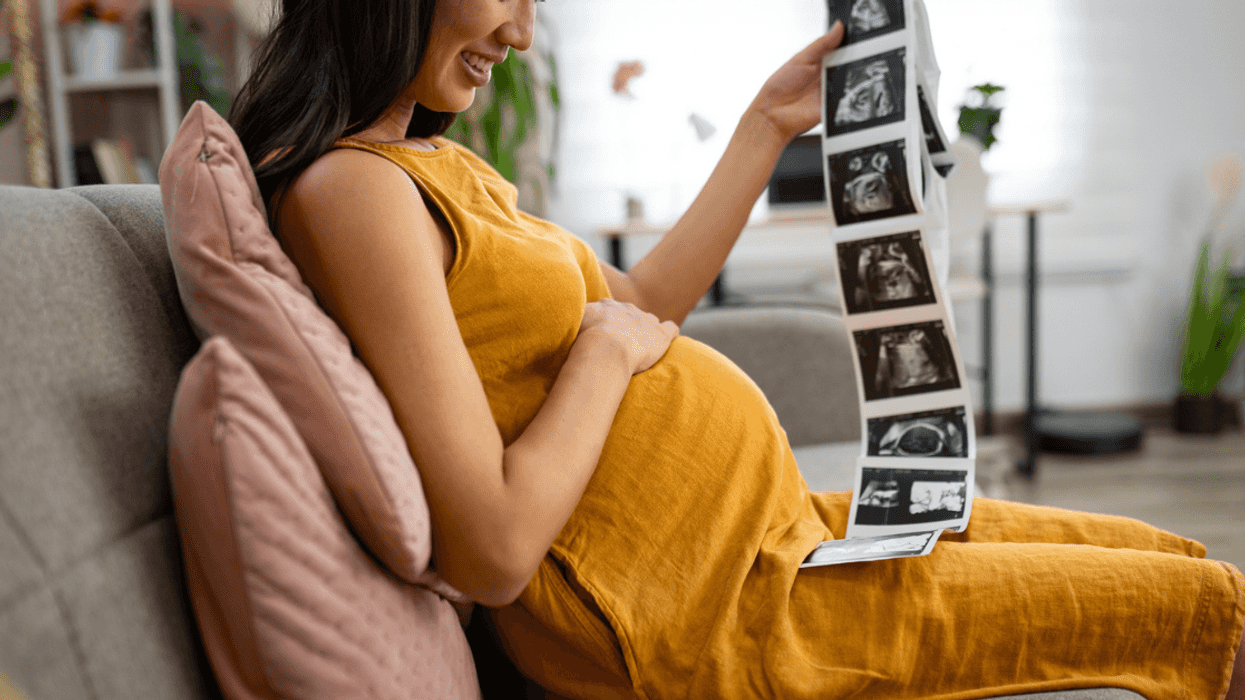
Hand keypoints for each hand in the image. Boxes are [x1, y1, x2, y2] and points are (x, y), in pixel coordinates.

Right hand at [578, 299, 678, 374]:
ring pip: (650, 320)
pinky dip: (669, 333)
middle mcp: (628, 309)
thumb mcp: (572, 325)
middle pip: (629, 314)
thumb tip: (565, 321)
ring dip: (647, 330)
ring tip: (643, 344)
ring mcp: (647, 320)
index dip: (606, 323)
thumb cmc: (585, 338)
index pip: (608, 311)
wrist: (607, 347)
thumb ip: (572, 321)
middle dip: (626, 326)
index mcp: (607, 306)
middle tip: (619, 344)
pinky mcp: (661, 334)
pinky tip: (668, 340)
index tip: (602, 334)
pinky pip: (670, 328)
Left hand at [747, 21, 845, 144]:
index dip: (848, 44)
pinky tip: (838, 89)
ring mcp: (831, 93)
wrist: (772, 115)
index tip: (853, 39)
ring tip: (836, 75)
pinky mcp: (834, 108)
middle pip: (849, 66)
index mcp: (820, 63)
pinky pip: (847, 100)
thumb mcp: (801, 58)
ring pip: (850, 82)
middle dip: (851, 60)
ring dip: (848, 77)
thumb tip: (838, 27)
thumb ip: (821, 44)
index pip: (841, 50)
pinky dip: (846, 95)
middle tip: (844, 58)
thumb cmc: (779, 87)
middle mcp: (828, 78)